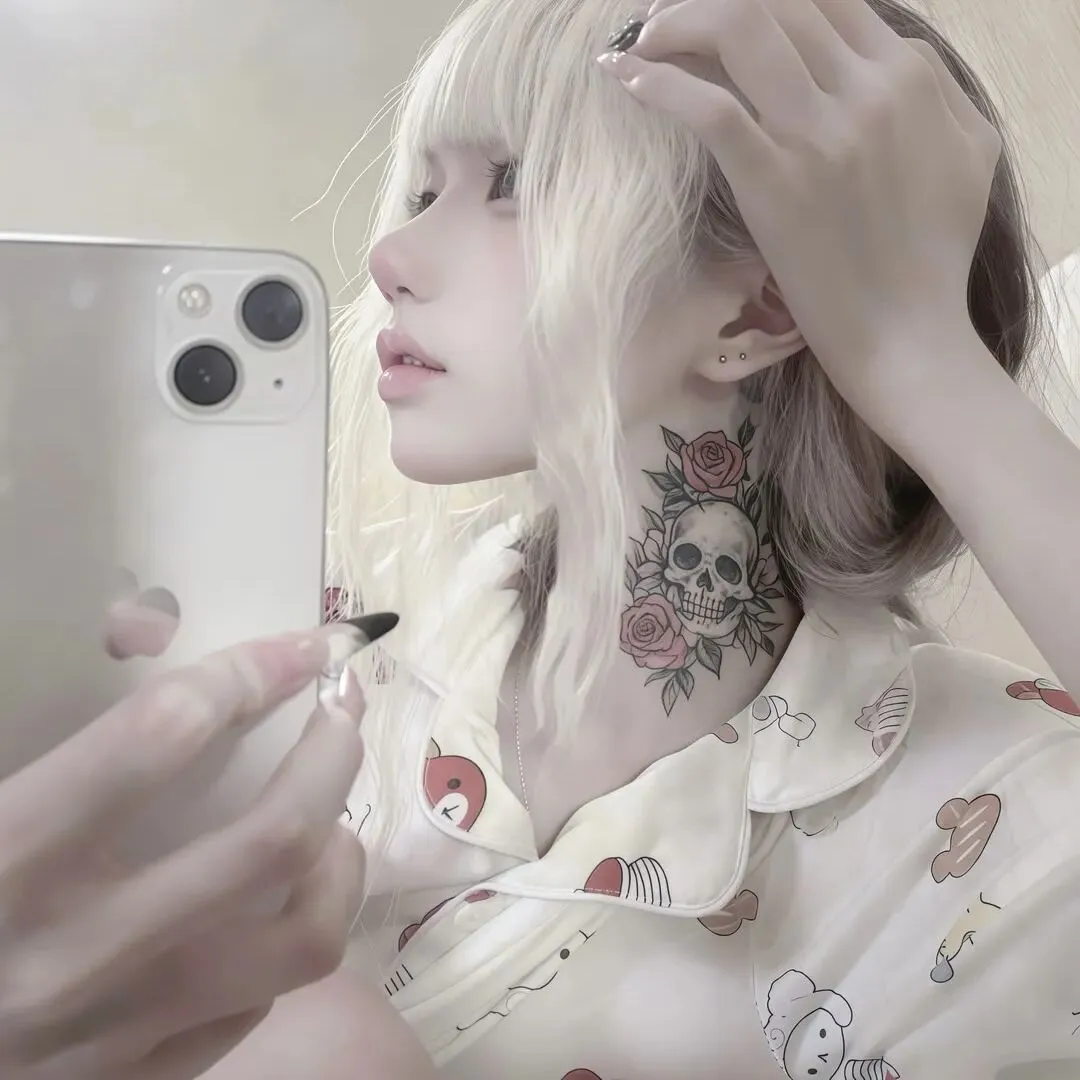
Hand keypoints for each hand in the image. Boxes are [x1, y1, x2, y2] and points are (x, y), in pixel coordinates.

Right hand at [0, 615, 388, 1079]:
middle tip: (343, 706)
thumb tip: (143, 641)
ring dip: (338, 857)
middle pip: (270, 837)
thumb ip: (50, 755)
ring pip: (301, 937)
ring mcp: (118, 1033)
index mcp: (5, 860)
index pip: (161, 737)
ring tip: (331, 814)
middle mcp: (75, 954)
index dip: (249, 673)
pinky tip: (273, 902)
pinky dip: (286, 938)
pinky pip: (257, 1007)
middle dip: (331, 752)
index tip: (301, 644)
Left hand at [599, 0, 1002, 422]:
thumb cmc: (934, 257)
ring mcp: (817, 135)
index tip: (719, 15)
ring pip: (740, 28)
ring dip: (677, 22)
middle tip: (663, 21)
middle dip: (706, 0)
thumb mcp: (968, 153)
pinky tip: (627, 79)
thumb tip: (895, 57)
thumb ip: (935, 92)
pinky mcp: (773, 182)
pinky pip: (710, 108)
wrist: (906, 335)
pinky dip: (660, 82)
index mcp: (909, 75)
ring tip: (642, 41)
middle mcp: (866, 90)